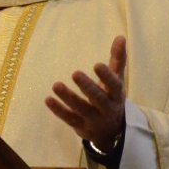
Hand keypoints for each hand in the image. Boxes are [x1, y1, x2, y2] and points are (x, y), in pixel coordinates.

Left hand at [45, 35, 126, 150]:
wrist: (111, 131)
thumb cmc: (112, 97)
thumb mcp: (117, 80)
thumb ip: (118, 59)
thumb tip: (120, 37)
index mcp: (116, 95)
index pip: (114, 86)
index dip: (107, 76)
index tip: (97, 64)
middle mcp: (107, 108)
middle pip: (98, 99)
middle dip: (87, 87)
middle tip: (75, 73)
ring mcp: (93, 119)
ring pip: (81, 109)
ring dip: (68, 97)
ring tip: (56, 85)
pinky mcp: (80, 126)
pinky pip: (69, 119)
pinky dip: (58, 110)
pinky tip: (48, 99)